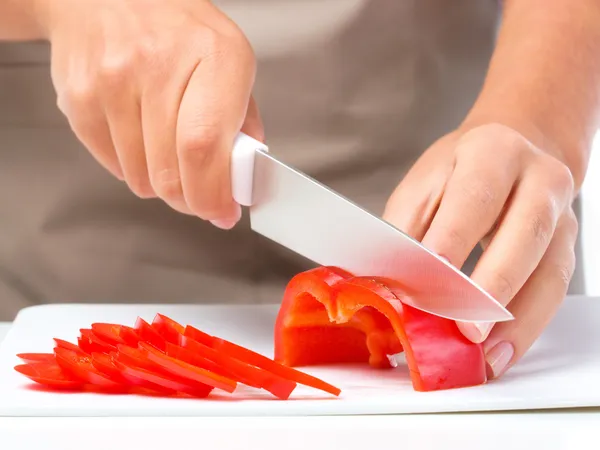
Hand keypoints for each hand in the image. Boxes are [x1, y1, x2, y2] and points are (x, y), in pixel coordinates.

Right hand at [43, 0, 263, 227]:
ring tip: (168, 152)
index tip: (221, 212)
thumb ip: (242, 120)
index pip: (204, 146)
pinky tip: (140, 137)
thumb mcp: (229, 59)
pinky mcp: (78, 99)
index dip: (212, 193)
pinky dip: (133, 167)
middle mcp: (157, 65)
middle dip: (190, 199)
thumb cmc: (178, 30)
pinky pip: (112, 166)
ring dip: (161, 183)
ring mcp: (111, 82)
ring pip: (140, 178)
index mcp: (213, 55)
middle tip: (199, 195)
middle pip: (170, 172)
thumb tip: (241, 179)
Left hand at [383, 123, 577, 378]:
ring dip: (517, 321)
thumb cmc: (460, 171)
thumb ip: (406, 229)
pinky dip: (526, 327)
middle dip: (492, 286)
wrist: (518, 148)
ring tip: (485, 357)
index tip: (429, 279)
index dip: (453, 240)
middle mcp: (539, 179)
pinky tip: (501, 352)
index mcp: (493, 152)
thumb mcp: (424, 186)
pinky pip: (553, 292)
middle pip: (525, 235)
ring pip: (548, 272)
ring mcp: (563, 215)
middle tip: (464, 329)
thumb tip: (387, 281)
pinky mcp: (567, 247)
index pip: (474, 198)